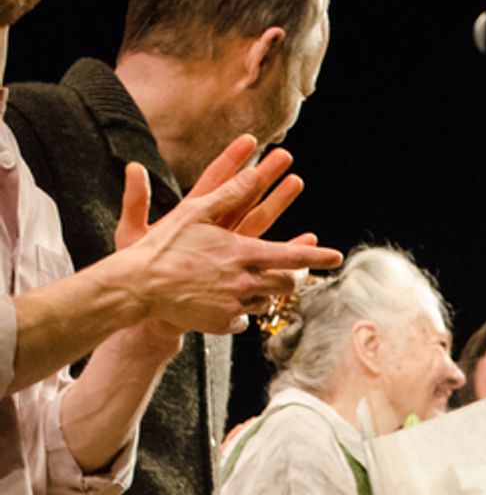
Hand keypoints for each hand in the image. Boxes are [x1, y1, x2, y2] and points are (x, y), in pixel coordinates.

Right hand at [113, 138, 340, 334]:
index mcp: (241, 253)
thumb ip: (228, 194)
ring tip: (243, 282)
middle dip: (290, 277)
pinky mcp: (223, 324)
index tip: (336, 257)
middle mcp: (243, 282)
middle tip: (288, 272)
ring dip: (263, 292)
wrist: (139, 287)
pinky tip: (225, 301)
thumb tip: (253, 171)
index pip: (290, 256)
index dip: (316, 257)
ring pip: (266, 302)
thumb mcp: (194, 212)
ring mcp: (234, 306)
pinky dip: (241, 311)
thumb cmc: (163, 245)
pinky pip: (245, 320)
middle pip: (285, 284)